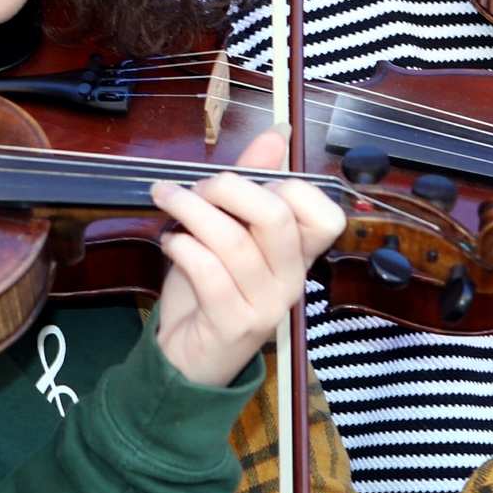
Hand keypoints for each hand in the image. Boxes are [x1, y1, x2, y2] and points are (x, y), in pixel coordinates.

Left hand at [148, 130, 350, 388]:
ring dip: (191, 211)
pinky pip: (209, 274)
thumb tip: (276, 134)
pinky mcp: (232, 325)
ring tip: (168, 201)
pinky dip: (183, 248)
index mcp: (298, 255)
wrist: (189, 359)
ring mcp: (265, 306)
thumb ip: (253, 184)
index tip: (246, 183)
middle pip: (276, 217)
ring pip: (234, 242)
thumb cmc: (210, 290)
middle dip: (229, 188)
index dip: (286, 187)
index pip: (324, 215)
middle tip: (196, 187)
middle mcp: (291, 281)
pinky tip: (169, 242)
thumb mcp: (231, 231)